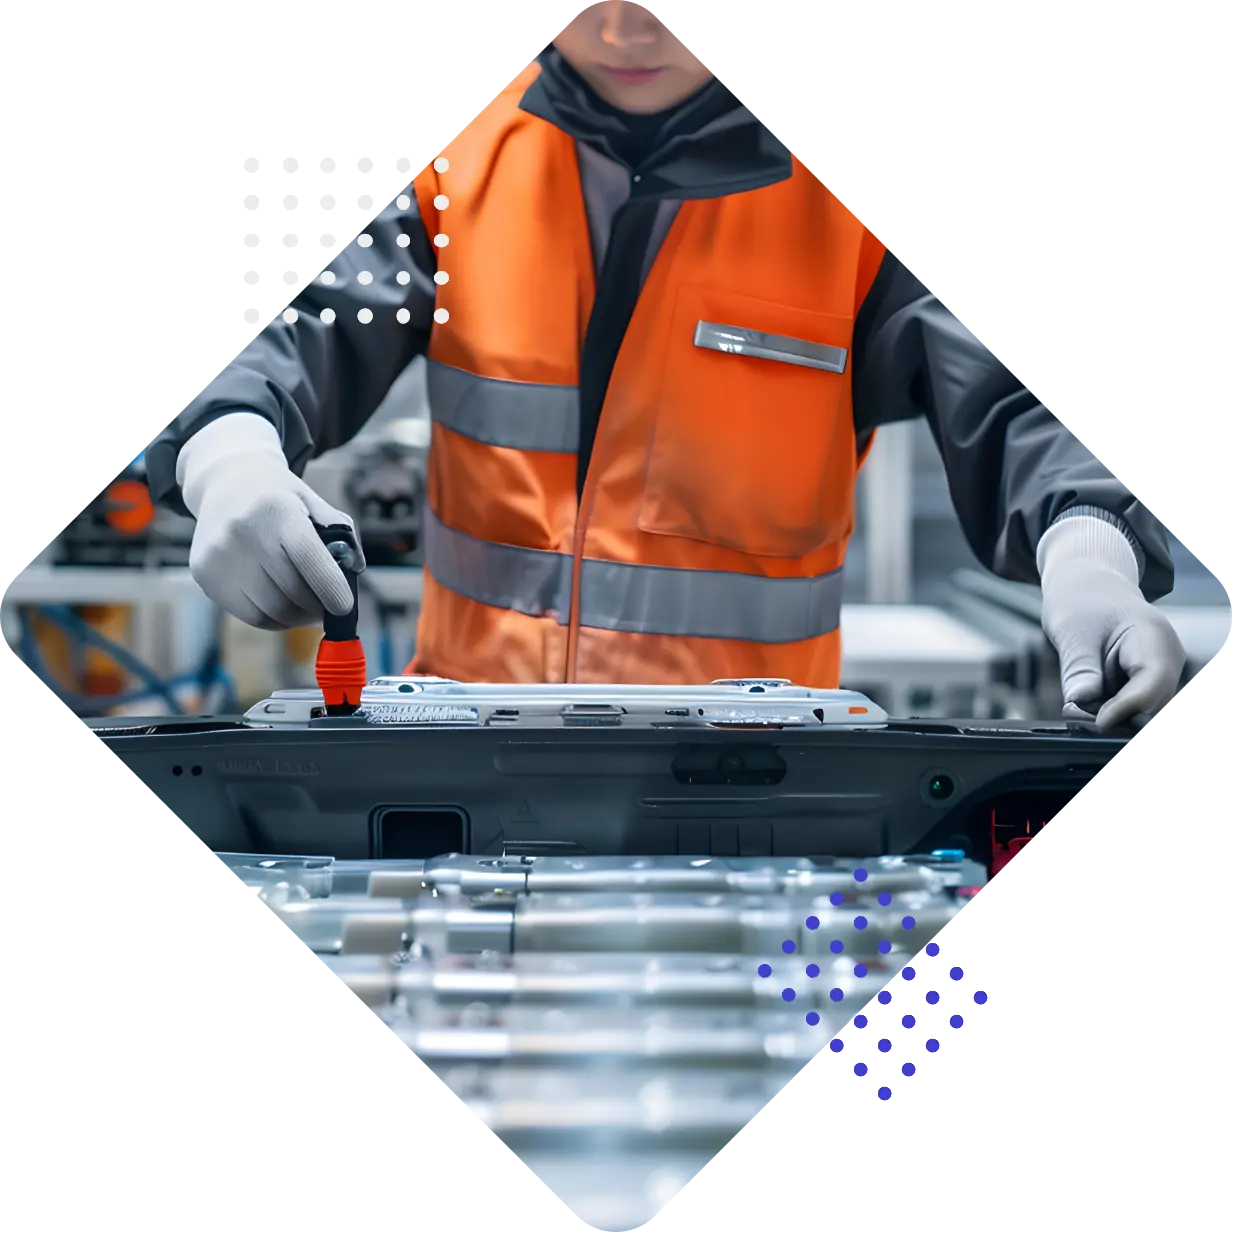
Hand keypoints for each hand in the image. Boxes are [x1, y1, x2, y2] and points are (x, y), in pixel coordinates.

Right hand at [180, 414, 364, 629]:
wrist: (226, 483)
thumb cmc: (280, 499)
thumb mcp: (313, 503)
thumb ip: (340, 536)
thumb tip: (354, 572)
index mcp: (276, 509)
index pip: (308, 558)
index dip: (331, 588)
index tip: (345, 607)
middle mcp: (242, 531)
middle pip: (291, 592)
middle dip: (317, 607)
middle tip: (328, 608)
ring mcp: (218, 555)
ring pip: (271, 611)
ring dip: (297, 617)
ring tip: (307, 606)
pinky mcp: (204, 575)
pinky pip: (249, 615)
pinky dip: (274, 618)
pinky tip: (282, 604)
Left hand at [1040, 554, 1185, 730]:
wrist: (1091, 587)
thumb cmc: (1083, 601)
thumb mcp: (1071, 631)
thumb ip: (1079, 670)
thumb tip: (1080, 706)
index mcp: (1153, 637)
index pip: (1151, 682)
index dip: (1126, 707)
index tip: (1098, 722)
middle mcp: (1168, 657)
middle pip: (1154, 703)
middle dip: (1119, 716)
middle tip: (1079, 715)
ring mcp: (1162, 671)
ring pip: (1146, 710)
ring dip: (1115, 715)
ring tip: (1083, 703)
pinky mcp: (1149, 682)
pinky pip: (1137, 706)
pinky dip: (1113, 709)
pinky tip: (1091, 701)